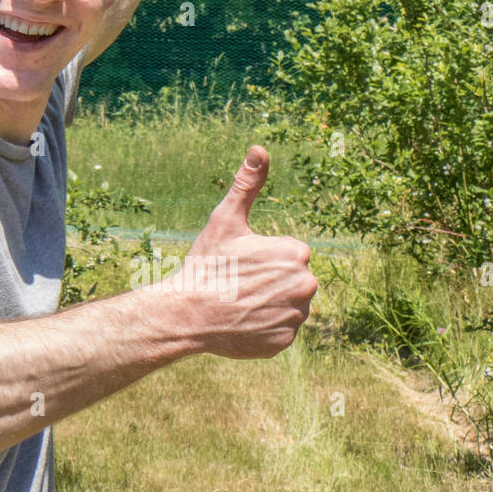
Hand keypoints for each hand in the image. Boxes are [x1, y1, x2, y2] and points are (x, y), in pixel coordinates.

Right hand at [179, 146, 317, 359]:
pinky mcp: (285, 343)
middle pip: (291, 280)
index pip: (288, 254)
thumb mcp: (225, 220)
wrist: (186, 313)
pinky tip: (240, 322)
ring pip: (287, 306)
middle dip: (269, 280)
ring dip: (267, 304)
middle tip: (237, 283)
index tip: (240, 263)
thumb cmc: (206, 264)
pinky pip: (279, 331)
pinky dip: (263, 327)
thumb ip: (247, 184)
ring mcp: (296, 318)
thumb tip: (260, 148)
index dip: (262, 257)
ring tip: (238, 302)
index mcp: (296, 254)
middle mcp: (306, 286)